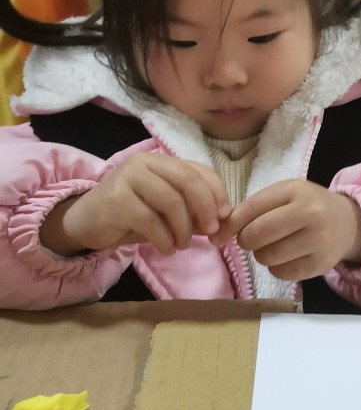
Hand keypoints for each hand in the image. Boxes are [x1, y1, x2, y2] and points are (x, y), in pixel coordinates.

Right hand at [40, 153, 230, 256]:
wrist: (86, 222)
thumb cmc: (131, 215)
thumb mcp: (165, 212)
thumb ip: (192, 212)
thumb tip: (224, 222)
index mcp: (161, 161)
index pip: (199, 170)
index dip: (217, 193)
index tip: (224, 217)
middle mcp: (145, 163)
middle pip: (188, 181)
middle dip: (205, 209)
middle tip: (210, 232)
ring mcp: (128, 178)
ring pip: (171, 201)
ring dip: (184, 229)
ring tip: (182, 244)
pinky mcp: (116, 199)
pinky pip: (151, 220)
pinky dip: (165, 239)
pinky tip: (167, 248)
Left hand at [212, 179, 360, 281]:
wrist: (347, 223)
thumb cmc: (307, 206)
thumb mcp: (283, 196)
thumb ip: (251, 209)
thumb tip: (217, 234)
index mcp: (296, 191)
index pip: (251, 209)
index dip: (230, 225)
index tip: (219, 235)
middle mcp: (310, 214)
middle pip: (256, 236)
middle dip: (247, 240)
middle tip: (254, 238)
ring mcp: (318, 241)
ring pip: (267, 257)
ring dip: (262, 255)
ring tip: (275, 245)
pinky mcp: (320, 265)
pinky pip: (281, 273)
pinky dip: (277, 268)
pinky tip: (288, 256)